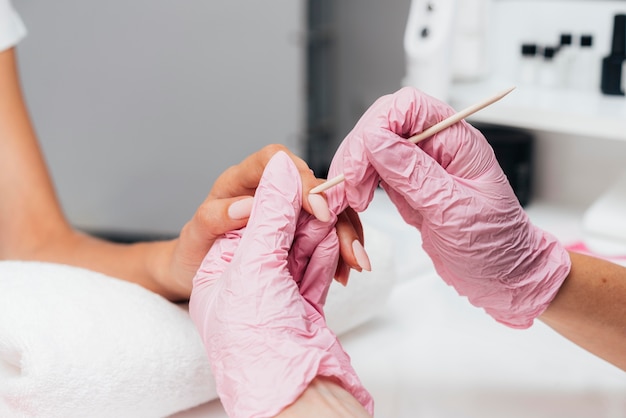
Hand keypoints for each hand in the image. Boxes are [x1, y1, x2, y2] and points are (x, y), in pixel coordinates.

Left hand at [189, 151, 372, 416]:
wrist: (263, 378)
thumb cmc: (236, 325)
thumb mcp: (248, 265)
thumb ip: (267, 214)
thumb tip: (285, 166)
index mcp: (231, 203)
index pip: (268, 166)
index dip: (296, 178)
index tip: (316, 207)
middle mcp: (258, 219)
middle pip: (305, 192)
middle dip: (330, 216)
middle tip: (347, 246)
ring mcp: (282, 243)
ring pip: (324, 218)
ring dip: (342, 239)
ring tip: (351, 267)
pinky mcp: (304, 267)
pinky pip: (330, 247)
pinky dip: (342, 258)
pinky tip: (346, 277)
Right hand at [330, 86, 570, 327]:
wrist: (501, 276)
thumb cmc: (494, 245)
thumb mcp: (454, 211)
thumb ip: (414, 174)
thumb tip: (376, 139)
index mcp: (457, 141)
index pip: (408, 107)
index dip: (377, 126)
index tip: (361, 164)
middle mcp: (436, 147)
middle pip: (382, 126)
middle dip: (358, 154)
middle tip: (350, 191)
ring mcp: (419, 166)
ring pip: (371, 150)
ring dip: (353, 173)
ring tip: (348, 203)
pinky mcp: (407, 186)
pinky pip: (373, 174)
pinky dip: (357, 188)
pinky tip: (354, 205)